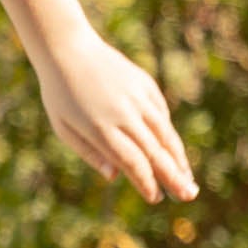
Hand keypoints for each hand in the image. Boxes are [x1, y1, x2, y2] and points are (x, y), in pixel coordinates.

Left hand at [35, 27, 195, 203]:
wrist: (67, 49)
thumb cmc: (59, 94)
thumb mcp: (63, 127)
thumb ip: (90, 152)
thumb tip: (115, 176)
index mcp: (100, 127)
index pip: (132, 161)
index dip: (146, 181)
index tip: (155, 197)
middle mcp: (124, 113)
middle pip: (154, 151)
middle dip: (173, 176)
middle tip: (188, 195)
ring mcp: (137, 97)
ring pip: (165, 133)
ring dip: (178, 157)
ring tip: (187, 177)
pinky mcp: (145, 84)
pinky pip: (160, 113)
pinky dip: (167, 132)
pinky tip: (171, 149)